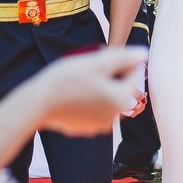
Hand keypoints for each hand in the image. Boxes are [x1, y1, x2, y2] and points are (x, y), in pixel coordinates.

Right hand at [31, 46, 148, 136]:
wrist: (39, 103)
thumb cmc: (68, 79)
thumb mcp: (98, 62)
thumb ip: (124, 57)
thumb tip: (143, 54)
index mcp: (122, 99)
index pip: (134, 73)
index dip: (122, 60)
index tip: (103, 55)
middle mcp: (115, 116)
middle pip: (121, 88)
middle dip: (111, 75)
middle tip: (91, 66)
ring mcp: (100, 125)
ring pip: (107, 99)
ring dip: (100, 88)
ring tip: (82, 78)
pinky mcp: (85, 128)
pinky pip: (93, 110)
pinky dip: (88, 100)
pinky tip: (73, 92)